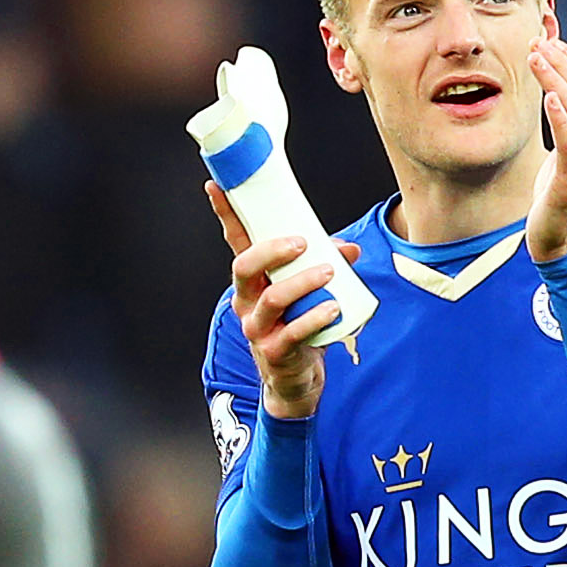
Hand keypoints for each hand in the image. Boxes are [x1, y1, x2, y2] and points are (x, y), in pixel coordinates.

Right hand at [206, 183, 357, 421]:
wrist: (296, 380)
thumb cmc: (299, 327)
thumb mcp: (309, 293)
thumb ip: (326, 267)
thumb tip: (350, 250)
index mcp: (252, 281)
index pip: (235, 242)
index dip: (226, 215)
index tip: (216, 186)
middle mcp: (247, 302)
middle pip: (245, 267)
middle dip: (271, 250)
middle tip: (302, 242)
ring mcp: (258, 328)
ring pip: (272, 299)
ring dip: (302, 282)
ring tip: (329, 272)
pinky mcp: (275, 352)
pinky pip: (294, 332)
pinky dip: (315, 317)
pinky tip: (333, 308)